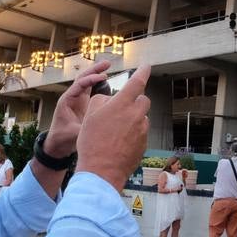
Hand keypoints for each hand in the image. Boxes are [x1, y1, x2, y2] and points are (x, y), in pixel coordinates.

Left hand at [47, 60, 113, 155]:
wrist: (57, 143)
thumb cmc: (61, 138)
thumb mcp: (73, 134)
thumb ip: (85, 130)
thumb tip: (99, 126)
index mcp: (67, 101)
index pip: (79, 85)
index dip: (91, 79)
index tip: (104, 76)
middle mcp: (71, 97)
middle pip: (82, 78)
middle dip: (94, 70)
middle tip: (107, 63)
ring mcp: (77, 99)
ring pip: (86, 82)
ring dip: (96, 73)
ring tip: (107, 66)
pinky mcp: (82, 104)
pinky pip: (90, 89)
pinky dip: (97, 83)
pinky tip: (107, 80)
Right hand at [75, 65, 151, 189]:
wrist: (101, 170)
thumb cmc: (92, 142)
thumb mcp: (90, 115)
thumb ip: (102, 100)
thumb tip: (111, 99)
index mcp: (123, 104)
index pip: (137, 82)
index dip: (143, 72)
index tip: (146, 66)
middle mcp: (137, 115)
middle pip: (143, 100)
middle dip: (134, 101)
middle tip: (120, 109)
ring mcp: (143, 130)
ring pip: (141, 117)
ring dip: (133, 119)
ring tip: (115, 132)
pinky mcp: (144, 143)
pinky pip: (141, 132)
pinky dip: (133, 133)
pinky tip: (119, 143)